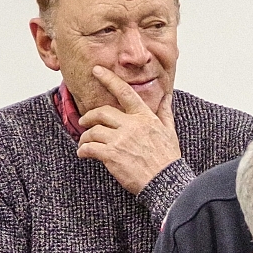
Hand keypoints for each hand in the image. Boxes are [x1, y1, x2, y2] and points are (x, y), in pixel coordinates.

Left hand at [77, 67, 181, 194]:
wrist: (165, 182)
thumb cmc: (168, 159)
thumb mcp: (169, 132)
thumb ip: (164, 112)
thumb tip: (167, 96)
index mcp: (144, 117)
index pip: (124, 92)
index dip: (109, 79)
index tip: (97, 70)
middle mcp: (131, 125)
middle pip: (101, 112)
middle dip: (89, 117)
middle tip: (84, 122)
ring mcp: (120, 140)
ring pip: (93, 131)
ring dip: (85, 137)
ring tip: (84, 143)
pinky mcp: (111, 155)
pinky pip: (90, 147)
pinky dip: (83, 150)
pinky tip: (84, 154)